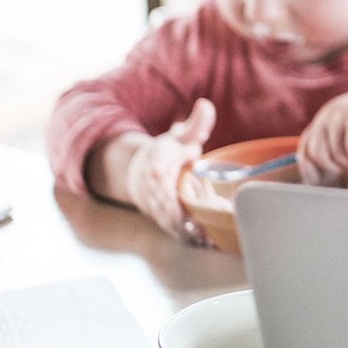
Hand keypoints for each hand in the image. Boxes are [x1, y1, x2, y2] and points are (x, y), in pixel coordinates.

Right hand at [114, 98, 214, 246]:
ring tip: (206, 235)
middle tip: (193, 217)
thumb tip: (206, 106)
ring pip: (168, 217)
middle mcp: (154, 185)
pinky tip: (207, 242)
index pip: (155, 165)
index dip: (157, 169)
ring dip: (185, 227)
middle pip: (162, 197)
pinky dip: (188, 237)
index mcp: (158, 160)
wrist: (140, 173)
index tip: (158, 173)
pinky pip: (174, 229)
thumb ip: (195, 125)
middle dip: (174, 208)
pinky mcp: (163, 218)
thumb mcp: (180, 136)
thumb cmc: (167, 153)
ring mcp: (156, 203)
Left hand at [300, 82, 347, 189]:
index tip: (323, 181)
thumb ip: (334, 143)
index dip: (311, 169)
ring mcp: (345, 115)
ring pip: (340, 157)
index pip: (305, 149)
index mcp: (325, 117)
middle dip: (336, 169)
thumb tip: (317, 177)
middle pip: (319, 156)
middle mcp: (330, 113)